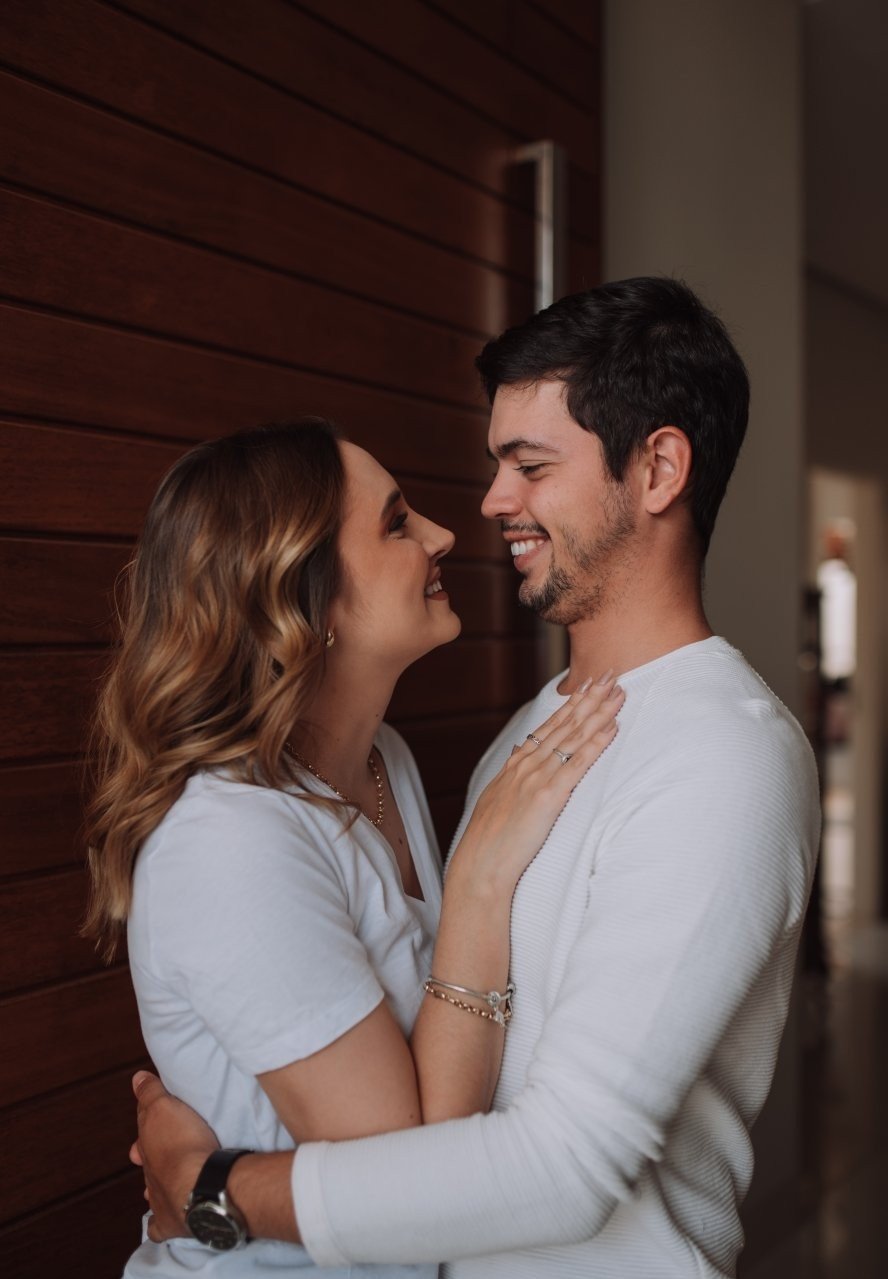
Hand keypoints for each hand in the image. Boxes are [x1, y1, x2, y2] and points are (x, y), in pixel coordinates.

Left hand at [131, 1071, 219, 1242]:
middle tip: (163, 1154)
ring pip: (152, 1195)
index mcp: (148, 1149)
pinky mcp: (172, 1224)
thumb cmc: (183, 1144)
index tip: (151, 1127)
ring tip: (168, 1183)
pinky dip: (158, 1225)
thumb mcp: (165, 1108)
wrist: (199, 1185)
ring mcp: (159, 1201)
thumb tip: (136, 1078)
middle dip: (151, 1161)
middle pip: (148, 1167)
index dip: (147, 1132)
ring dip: (157, 1189)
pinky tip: (163, 1223)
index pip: (143, 1138)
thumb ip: (150, 1093)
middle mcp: (150, 1176)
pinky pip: (158, 1228)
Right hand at [450, 673, 623, 891]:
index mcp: (516, 764)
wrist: (480, 863)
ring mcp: (538, 777)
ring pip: (574, 737)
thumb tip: (519, 752)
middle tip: (610, 675)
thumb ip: (511, 774)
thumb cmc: (489, 839)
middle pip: (566, 723)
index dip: (571, 704)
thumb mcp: (496, 797)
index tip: (587, 684)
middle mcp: (528, 764)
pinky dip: (597, 743)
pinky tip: (612, 728)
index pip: (549, 726)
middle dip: (590, 698)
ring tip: (618, 693)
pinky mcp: (549, 796)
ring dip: (599, 712)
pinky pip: (578, 764)